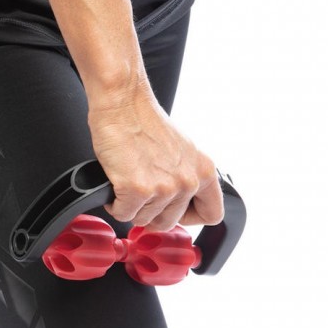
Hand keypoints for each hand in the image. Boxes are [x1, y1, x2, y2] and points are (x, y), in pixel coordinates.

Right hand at [87, 83, 224, 232]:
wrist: (122, 104)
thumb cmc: (144, 122)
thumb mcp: (181, 151)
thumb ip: (185, 178)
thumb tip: (177, 203)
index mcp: (204, 171)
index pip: (212, 214)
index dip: (191, 218)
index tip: (177, 213)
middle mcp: (188, 181)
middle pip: (170, 223)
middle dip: (151, 214)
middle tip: (141, 195)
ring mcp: (163, 188)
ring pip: (144, 220)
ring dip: (131, 206)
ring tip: (127, 181)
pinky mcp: (137, 189)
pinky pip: (123, 214)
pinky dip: (115, 203)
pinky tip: (116, 184)